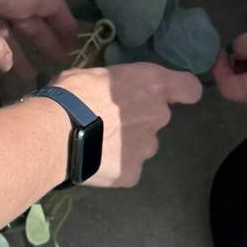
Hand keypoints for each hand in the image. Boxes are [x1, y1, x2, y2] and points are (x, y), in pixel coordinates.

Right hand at [54, 63, 202, 187]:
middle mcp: (158, 115)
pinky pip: (127, 168)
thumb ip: (116, 84)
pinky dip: (114, 166)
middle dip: (138, 119)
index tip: (172, 95)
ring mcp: (147, 147)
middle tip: (108, 120)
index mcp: (152, 84)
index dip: (181, 92)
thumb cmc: (74, 92)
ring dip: (126, 144)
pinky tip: (94, 161)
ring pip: (142, 145)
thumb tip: (109, 91)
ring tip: (98, 143)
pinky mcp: (133, 173)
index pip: (189, 88)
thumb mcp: (97, 73)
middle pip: (157, 118)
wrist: (57, 132)